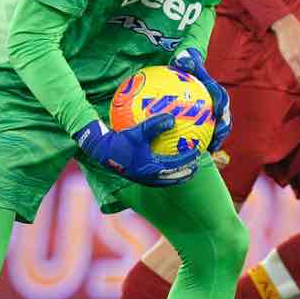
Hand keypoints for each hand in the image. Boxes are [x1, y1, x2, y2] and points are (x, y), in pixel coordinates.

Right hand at [74, 115, 198, 186]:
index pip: (177, 165)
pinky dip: (165, 172)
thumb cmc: (120, 142)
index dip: (189, 159)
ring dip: (177, 176)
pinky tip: (163, 163)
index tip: (198, 152)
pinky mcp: (137, 177)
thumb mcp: (139, 131)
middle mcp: (150, 177)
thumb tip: (172, 118)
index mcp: (152, 168)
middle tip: (196, 167)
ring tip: (185, 170)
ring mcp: (143, 179)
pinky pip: (156, 177)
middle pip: (174, 178)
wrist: (101, 152)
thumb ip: (156, 124)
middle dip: (186, 173)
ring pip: (166, 180)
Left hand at [169, 47, 230, 151]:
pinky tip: (200, 149)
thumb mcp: (187, 59)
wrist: (191, 66)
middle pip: (224, 115)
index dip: (220, 107)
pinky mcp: (210, 116)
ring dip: (218, 137)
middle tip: (217, 140)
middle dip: (223, 128)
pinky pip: (211, 129)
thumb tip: (184, 60)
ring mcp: (216, 109)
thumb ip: (188, 61)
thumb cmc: (187, 63)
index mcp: (214, 88)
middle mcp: (218, 100)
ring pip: (221, 124)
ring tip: (212, 149)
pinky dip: (208, 139)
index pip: (220, 98)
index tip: (218, 116)